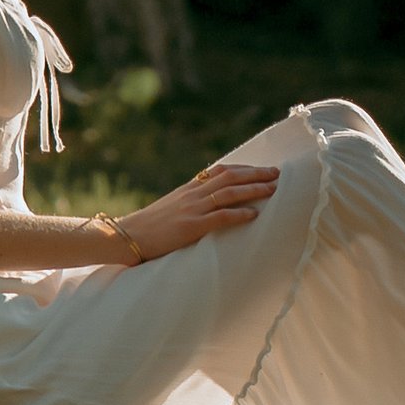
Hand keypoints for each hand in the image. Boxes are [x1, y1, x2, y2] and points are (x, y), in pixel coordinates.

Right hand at [111, 161, 281, 262]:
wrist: (127, 236)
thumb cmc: (149, 226)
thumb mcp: (172, 207)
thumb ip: (190, 202)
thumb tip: (209, 203)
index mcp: (189, 188)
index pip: (221, 171)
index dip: (244, 169)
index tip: (262, 169)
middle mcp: (193, 194)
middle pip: (230, 177)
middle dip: (256, 174)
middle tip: (278, 173)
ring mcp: (192, 209)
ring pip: (229, 193)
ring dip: (253, 190)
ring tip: (273, 189)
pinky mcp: (190, 227)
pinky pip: (219, 217)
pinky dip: (238, 213)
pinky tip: (253, 214)